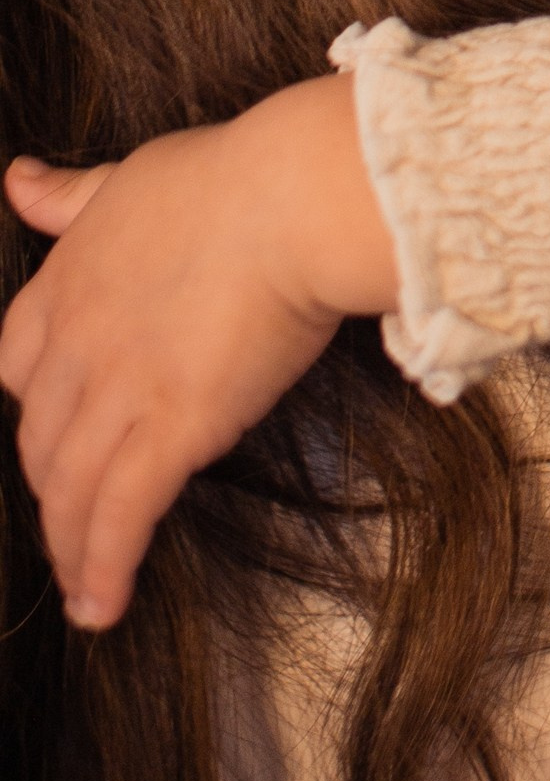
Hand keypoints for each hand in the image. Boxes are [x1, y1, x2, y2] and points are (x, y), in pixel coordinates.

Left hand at [0, 77, 397, 629]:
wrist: (291, 200)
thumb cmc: (231, 176)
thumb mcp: (129, 176)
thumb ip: (70, 196)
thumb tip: (16, 182)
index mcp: (66, 285)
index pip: (17, 366)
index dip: (36, 406)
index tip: (56, 429)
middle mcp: (77, 347)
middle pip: (41, 441)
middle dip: (52, 488)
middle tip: (73, 522)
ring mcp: (120, 392)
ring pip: (70, 490)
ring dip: (69, 548)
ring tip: (80, 591)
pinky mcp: (173, 430)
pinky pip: (121, 515)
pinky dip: (103, 566)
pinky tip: (100, 605)